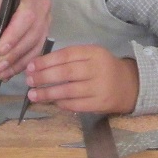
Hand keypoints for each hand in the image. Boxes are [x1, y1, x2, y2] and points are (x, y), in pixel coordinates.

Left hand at [0, 0, 52, 80]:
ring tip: (1, 74)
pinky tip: (9, 73)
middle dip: (14, 54)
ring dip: (18, 63)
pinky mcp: (44, 35)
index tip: (0, 50)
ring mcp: (46, 22)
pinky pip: (35, 52)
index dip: (14, 35)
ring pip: (35, 46)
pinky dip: (21, 64)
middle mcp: (43, 7)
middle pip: (32, 35)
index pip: (26, 17)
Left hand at [23, 44, 138, 114]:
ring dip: (48, 93)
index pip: (66, 55)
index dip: (46, 61)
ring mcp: (99, 88)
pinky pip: (75, 105)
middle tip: (28, 81)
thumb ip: (70, 58)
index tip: (30, 66)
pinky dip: (61, 103)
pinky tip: (51, 102)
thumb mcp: (91, 55)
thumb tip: (39, 66)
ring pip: (69, 91)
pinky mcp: (100, 104)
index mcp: (94, 53)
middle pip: (66, 73)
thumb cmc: (102, 68)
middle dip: (44, 77)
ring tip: (33, 94)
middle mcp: (98, 69)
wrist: (128, 85)